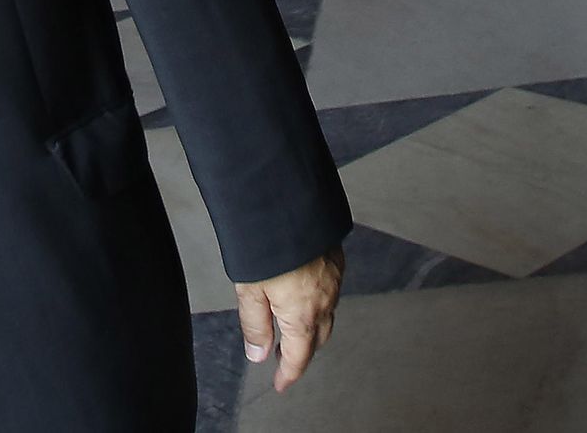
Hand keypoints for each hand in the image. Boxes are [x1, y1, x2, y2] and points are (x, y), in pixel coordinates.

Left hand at [235, 249, 342, 392]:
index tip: (280, 383)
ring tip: (292, 325)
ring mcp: (333, 280)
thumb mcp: (250, 289)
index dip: (288, 374)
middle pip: (316, 339)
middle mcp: (324, 301)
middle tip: (284, 356)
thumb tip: (259, 354)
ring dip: (311, 326)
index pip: (298, 358)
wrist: (291, 202)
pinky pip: (331, 291)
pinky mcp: (336, 259)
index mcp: (303, 316)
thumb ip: (255, 325)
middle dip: (301, 352)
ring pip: (326, 315)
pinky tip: (305, 292)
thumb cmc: (268, 244)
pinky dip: (319, 301)